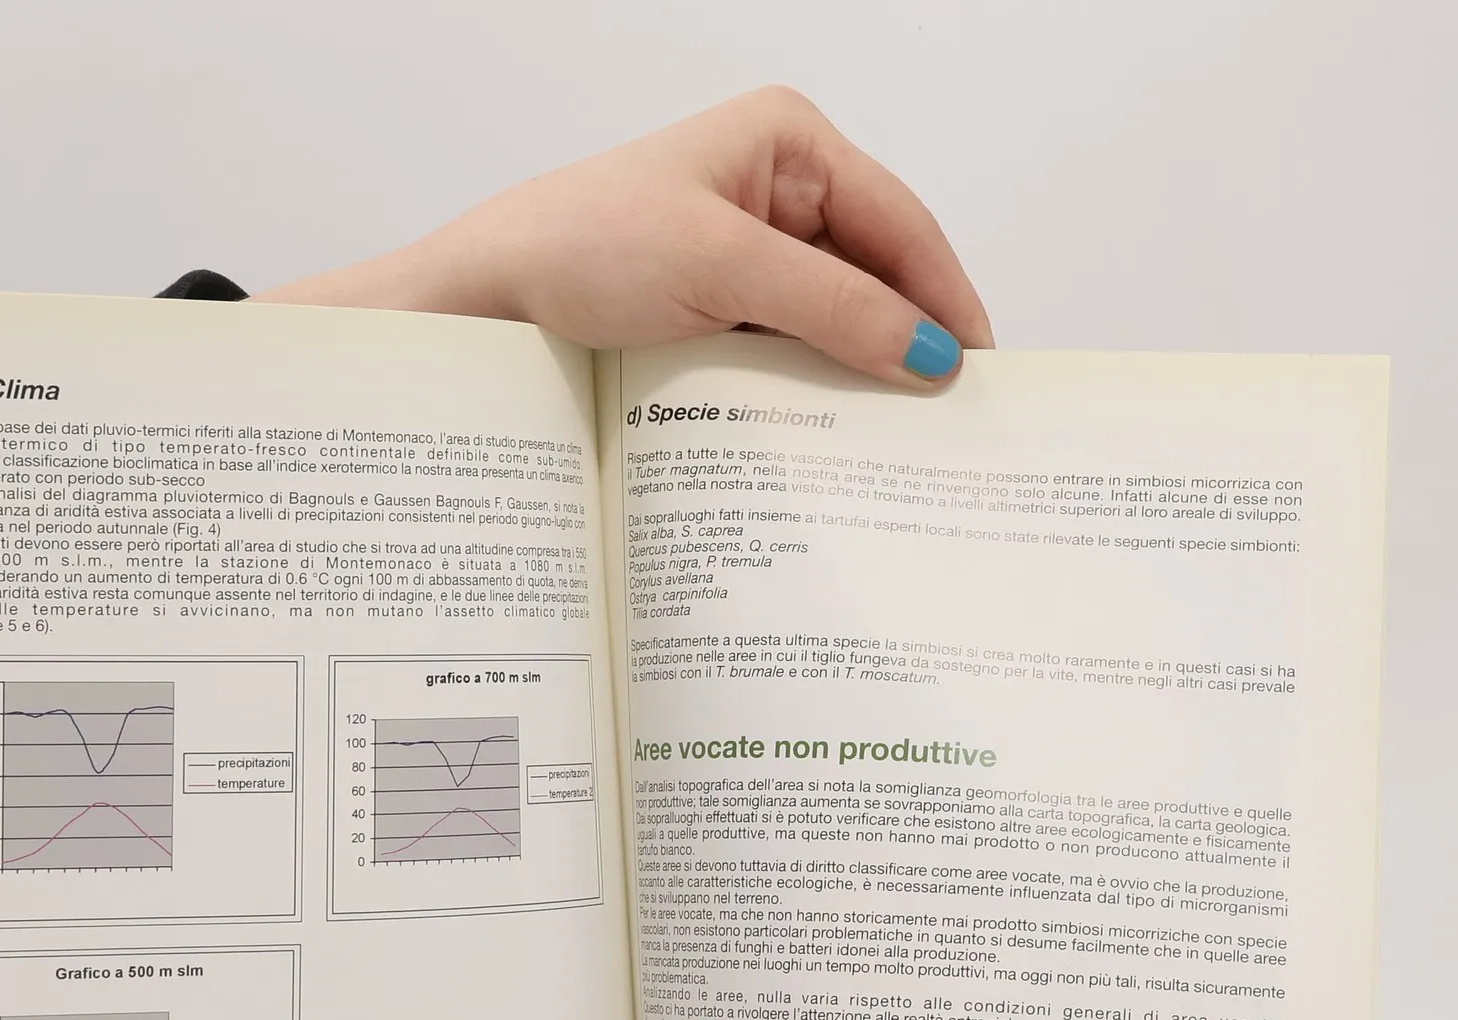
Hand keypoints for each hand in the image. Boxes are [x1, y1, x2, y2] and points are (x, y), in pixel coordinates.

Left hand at [255, 86, 990, 387]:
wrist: (481, 302)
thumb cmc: (580, 246)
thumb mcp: (722, 267)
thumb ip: (835, 308)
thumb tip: (930, 355)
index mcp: (786, 142)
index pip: (900, 223)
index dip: (946, 297)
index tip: (977, 371)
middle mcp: (773, 190)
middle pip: (875, 273)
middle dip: (907, 340)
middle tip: (946, 421)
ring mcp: (744, 254)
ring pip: (834, 319)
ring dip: (858, 374)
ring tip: (895, 439)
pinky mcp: (715, 310)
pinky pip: (789, 349)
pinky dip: (811, 389)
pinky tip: (828, 433)